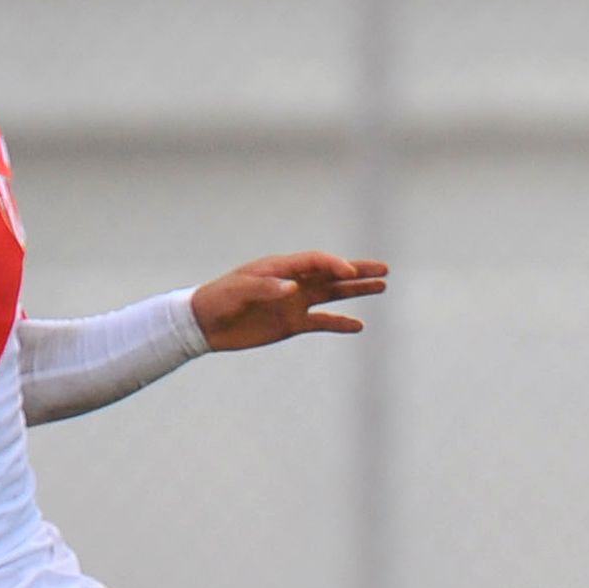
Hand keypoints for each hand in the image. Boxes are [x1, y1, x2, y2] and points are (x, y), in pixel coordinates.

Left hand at [190, 253, 390, 351]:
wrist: (205, 324)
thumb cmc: (219, 299)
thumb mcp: (238, 290)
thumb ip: (265, 287)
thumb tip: (292, 288)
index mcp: (280, 268)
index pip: (315, 262)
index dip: (334, 264)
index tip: (350, 272)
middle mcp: (292, 282)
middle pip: (331, 274)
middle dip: (357, 270)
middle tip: (384, 269)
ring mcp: (294, 303)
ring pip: (332, 294)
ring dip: (355, 290)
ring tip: (381, 287)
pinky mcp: (292, 323)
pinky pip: (322, 322)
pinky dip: (339, 323)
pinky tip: (358, 325)